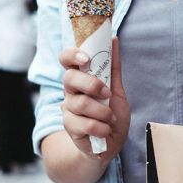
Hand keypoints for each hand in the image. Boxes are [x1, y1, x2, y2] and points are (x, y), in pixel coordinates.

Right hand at [59, 37, 130, 160]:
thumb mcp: (117, 90)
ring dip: (102, 112)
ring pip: (80, 103)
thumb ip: (113, 67)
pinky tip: (105, 130)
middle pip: (69, 79)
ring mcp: (68, 110)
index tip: (86, 58)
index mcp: (80, 79)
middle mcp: (70, 92)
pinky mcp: (70, 128)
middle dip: (92, 85)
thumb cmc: (112, 115)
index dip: (72, 55)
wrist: (111, 144)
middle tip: (107, 94)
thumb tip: (114, 39)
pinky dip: (101, 127)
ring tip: (110, 118)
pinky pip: (85, 124)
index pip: (66, 60)